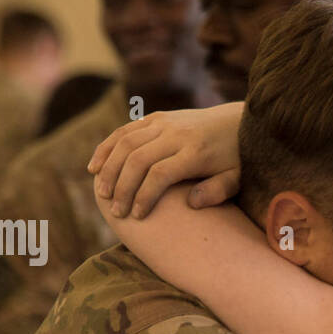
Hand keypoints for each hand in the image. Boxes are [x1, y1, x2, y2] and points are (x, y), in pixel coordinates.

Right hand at [88, 104, 243, 217]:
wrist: (237, 121)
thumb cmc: (237, 158)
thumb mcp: (237, 177)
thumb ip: (218, 191)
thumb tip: (192, 204)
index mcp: (195, 152)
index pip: (160, 174)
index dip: (144, 196)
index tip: (138, 216)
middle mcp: (176, 134)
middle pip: (138, 159)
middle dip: (122, 187)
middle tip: (116, 212)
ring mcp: (164, 122)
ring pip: (126, 142)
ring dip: (109, 169)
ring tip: (102, 194)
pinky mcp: (156, 117)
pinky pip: (124, 131)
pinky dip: (106, 147)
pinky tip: (95, 167)